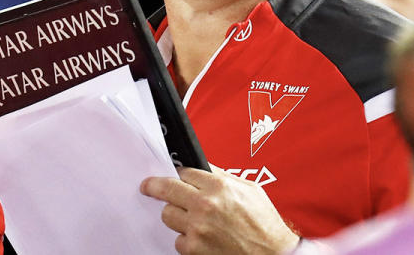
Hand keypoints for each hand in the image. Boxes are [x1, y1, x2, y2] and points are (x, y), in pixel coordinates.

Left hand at [141, 166, 298, 254]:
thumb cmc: (265, 226)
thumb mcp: (250, 190)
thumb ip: (223, 177)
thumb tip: (203, 167)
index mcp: (219, 186)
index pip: (184, 172)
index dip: (180, 175)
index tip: (175, 177)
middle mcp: (205, 205)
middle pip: (166, 188)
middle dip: (154, 186)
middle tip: (148, 187)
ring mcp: (197, 227)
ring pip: (167, 214)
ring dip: (176, 216)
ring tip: (192, 220)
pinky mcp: (193, 248)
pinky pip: (177, 239)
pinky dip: (186, 240)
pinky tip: (201, 239)